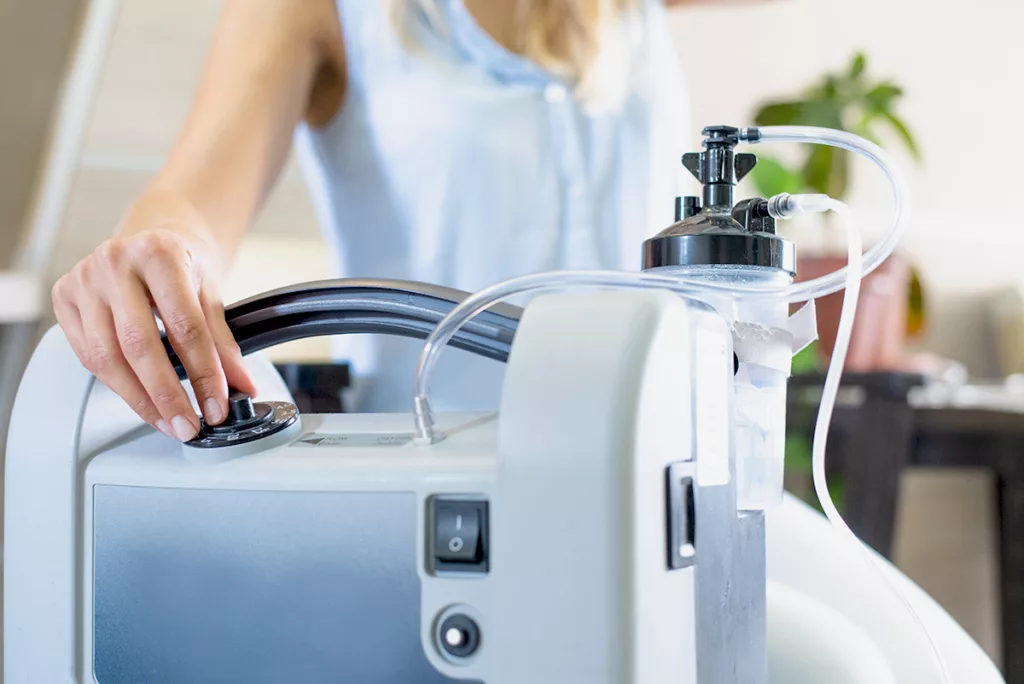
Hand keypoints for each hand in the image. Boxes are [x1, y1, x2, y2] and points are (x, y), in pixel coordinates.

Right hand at [52, 194, 256, 440]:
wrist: (154, 234)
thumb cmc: (184, 260)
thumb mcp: (211, 292)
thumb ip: (224, 342)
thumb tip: (241, 386)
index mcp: (159, 253)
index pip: (184, 326)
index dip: (203, 373)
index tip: (216, 406)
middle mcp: (114, 262)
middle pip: (138, 345)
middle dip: (167, 395)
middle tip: (189, 425)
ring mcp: (84, 278)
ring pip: (105, 356)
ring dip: (139, 399)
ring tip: (167, 421)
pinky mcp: (64, 296)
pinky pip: (87, 354)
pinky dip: (116, 384)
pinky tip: (140, 400)